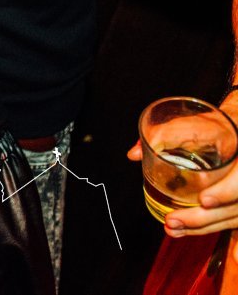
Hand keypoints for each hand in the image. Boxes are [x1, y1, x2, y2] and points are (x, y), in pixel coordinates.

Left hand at [128, 96, 237, 235]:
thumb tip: (134, 154)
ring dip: (205, 227)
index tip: (204, 200)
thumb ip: (165, 134)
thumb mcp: (193, 123)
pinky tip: (203, 239)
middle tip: (173, 220)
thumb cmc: (214, 125)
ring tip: (173, 228)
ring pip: (236, 217)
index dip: (228, 192)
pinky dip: (222, 235)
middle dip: (205, 218)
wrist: (236, 128)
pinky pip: (234, 220)